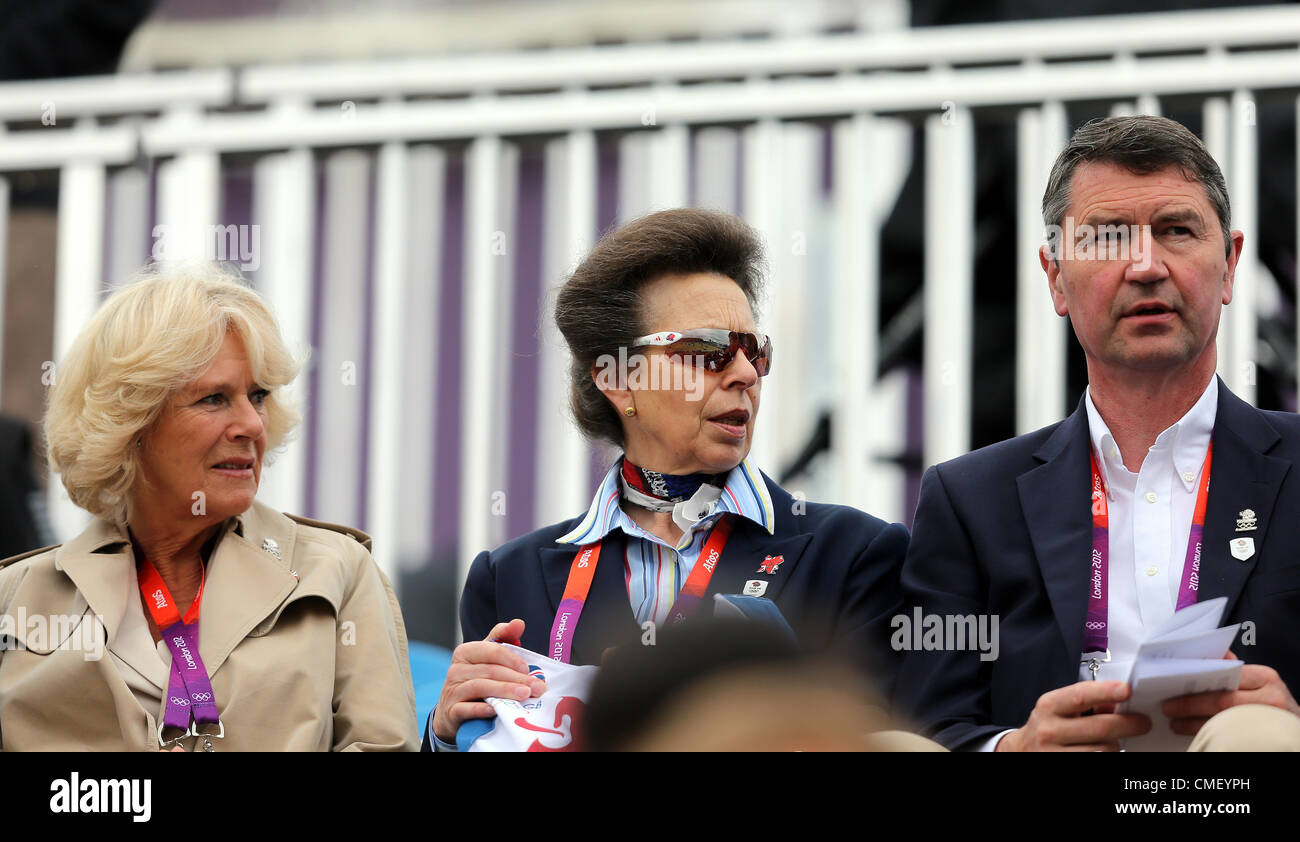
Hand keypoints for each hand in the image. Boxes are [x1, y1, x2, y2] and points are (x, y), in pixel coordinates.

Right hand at [431, 619, 545, 742]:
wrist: (454, 712)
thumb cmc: (478, 680)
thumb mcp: (489, 658)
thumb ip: (503, 638)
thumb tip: (519, 623)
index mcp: (465, 652)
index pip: (492, 650)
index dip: (513, 659)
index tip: (528, 670)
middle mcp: (456, 669)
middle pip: (490, 670)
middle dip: (517, 678)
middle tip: (537, 687)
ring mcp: (452, 690)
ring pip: (480, 687)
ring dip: (505, 691)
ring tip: (525, 695)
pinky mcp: (451, 711)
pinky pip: (466, 709)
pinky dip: (482, 709)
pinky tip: (497, 710)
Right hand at [997, 681, 1150, 750]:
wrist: (1023, 752)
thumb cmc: (1047, 727)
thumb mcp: (1060, 709)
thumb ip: (1087, 702)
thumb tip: (1117, 700)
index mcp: (1049, 707)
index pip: (1080, 696)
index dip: (1105, 692)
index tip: (1126, 690)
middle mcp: (1049, 731)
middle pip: (1099, 728)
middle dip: (1128, 725)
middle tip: (1143, 723)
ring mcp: (1055, 755)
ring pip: (1104, 751)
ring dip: (1116, 746)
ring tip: (1114, 741)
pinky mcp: (1064, 769)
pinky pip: (1099, 764)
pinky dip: (1108, 757)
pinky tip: (1104, 751)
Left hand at [1163, 659, 1299, 735]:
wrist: (1297, 732)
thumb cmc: (1274, 704)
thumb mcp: (1261, 682)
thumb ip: (1237, 670)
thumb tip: (1213, 654)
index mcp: (1265, 677)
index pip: (1225, 676)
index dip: (1196, 680)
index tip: (1172, 681)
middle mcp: (1270, 699)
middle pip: (1221, 702)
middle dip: (1189, 704)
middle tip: (1167, 707)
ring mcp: (1267, 721)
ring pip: (1223, 723)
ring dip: (1194, 724)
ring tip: (1175, 723)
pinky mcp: (1264, 740)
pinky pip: (1230, 737)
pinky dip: (1209, 736)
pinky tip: (1195, 735)